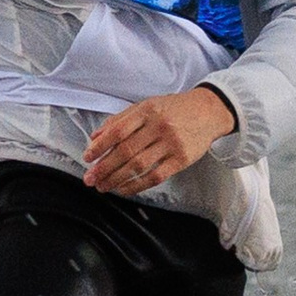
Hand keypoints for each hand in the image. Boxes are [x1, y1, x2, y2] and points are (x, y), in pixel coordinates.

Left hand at [83, 86, 237, 198]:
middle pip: (126, 151)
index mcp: (147, 111)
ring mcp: (172, 144)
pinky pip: (156, 176)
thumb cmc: (173, 109)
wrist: (209, 111)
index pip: (118, 131)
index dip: (100, 146)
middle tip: (90, 179)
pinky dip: (136, 185)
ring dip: (117, 179)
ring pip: (139, 166)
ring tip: (103, 186)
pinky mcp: (182, 159)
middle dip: (104, 167)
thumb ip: (120, 120)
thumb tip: (95, 136)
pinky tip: (124, 189)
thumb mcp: (146, 105)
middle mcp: (159, 126)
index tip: (87, 158)